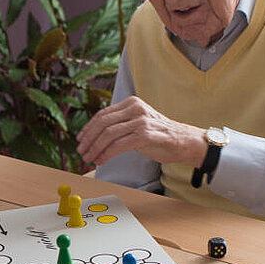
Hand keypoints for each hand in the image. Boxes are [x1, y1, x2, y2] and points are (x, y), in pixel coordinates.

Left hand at [76, 95, 207, 167]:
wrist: (185, 142)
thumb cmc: (160, 136)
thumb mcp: (138, 123)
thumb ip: (122, 124)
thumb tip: (97, 135)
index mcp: (131, 103)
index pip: (103, 114)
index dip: (88, 127)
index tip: (80, 139)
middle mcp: (135, 109)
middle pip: (103, 123)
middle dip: (89, 139)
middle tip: (81, 151)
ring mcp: (140, 121)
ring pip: (108, 134)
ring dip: (95, 148)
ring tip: (89, 158)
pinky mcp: (145, 135)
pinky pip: (119, 145)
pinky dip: (106, 154)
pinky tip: (102, 160)